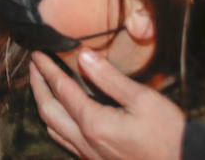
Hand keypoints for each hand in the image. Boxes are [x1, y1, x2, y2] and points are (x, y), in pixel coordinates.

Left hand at [28, 50, 184, 159]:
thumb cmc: (169, 135)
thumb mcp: (143, 99)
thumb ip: (110, 78)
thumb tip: (84, 56)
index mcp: (94, 124)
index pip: (61, 90)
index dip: (47, 70)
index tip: (37, 54)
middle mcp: (86, 142)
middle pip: (48, 111)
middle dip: (37, 86)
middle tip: (34, 67)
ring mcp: (90, 156)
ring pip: (54, 130)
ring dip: (44, 106)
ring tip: (43, 87)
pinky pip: (66, 143)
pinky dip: (57, 124)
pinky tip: (64, 116)